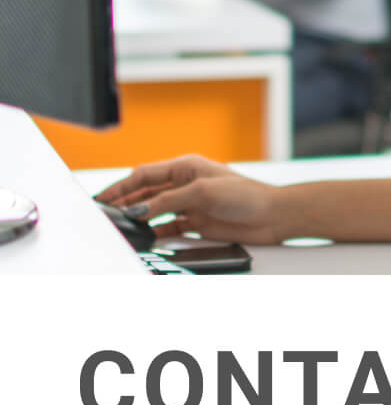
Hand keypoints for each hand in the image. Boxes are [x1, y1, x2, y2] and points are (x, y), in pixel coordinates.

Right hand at [96, 155, 282, 244]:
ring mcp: (190, 204)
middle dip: (125, 203)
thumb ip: (168, 201)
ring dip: (138, 218)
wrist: (273, 216)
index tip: (103, 198)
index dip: (121, 186)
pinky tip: (145, 237)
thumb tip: (139, 210)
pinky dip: (156, 232)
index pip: (144, 175)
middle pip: (146, 193)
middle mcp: (185, 184)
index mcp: (186, 167)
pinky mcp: (197, 222)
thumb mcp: (202, 192)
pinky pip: (169, 227)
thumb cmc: (247, 194)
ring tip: (121, 227)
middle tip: (106, 215)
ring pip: (155, 210)